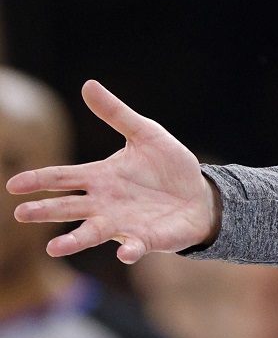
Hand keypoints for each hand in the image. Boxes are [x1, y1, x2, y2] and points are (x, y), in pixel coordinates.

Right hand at [5, 80, 219, 263]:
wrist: (199, 196)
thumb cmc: (169, 166)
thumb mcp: (145, 133)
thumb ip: (116, 113)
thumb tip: (88, 85)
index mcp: (101, 177)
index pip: (63, 178)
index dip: (39, 180)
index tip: (14, 184)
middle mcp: (104, 203)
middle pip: (69, 207)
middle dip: (46, 210)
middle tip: (21, 213)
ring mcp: (122, 223)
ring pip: (92, 233)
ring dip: (74, 240)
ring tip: (54, 248)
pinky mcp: (145, 239)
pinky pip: (135, 247)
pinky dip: (130, 250)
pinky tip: (126, 253)